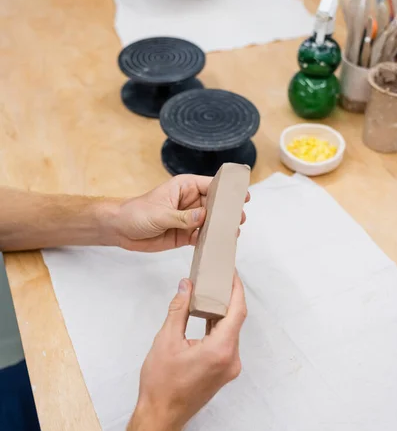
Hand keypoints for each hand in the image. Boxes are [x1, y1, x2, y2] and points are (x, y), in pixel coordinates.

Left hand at [108, 174, 247, 252]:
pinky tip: (219, 244)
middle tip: (239, 219)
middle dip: (227, 212)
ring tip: (233, 233)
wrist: (120, 230)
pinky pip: (201, 237)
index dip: (227, 190)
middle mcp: (190, 201)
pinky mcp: (185, 234)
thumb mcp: (160, 214)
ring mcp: (188, 218)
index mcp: (184, 187)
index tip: (242, 196)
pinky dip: (209, 240)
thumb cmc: (137, 213)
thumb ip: (183, 217)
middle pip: (214, 205)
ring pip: (210, 222)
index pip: (210, 185)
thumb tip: (204, 217)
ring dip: (220, 227)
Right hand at [137, 274, 246, 430]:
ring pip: (230, 331)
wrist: (161, 415)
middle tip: (217, 278)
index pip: (237, 311)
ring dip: (222, 313)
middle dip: (227, 298)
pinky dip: (218, 327)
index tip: (231, 273)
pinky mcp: (223, 372)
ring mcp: (229, 367)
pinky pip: (226, 342)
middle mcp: (231, 359)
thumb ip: (178, 309)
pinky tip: (206, 315)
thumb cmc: (161, 383)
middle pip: (236, 320)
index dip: (236, 289)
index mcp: (221, 349)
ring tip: (209, 293)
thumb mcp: (166, 340)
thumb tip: (186, 286)